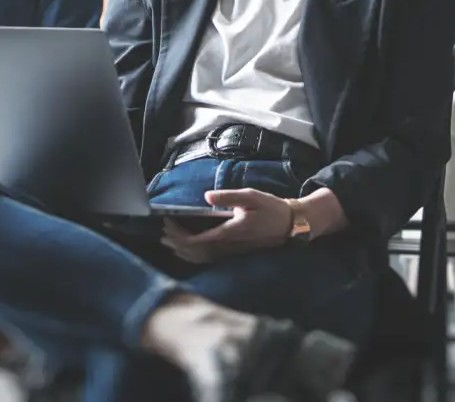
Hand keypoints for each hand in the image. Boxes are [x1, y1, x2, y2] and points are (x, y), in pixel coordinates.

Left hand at [160, 189, 291, 263]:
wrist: (290, 225)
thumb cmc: (271, 208)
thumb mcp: (251, 196)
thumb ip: (228, 197)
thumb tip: (206, 196)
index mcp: (229, 233)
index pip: (195, 240)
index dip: (178, 234)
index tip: (168, 222)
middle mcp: (227, 247)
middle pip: (193, 252)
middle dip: (175, 243)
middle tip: (164, 231)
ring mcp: (230, 253)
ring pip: (199, 259)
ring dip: (182, 251)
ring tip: (169, 241)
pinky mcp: (234, 254)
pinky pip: (208, 259)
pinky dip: (193, 255)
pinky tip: (188, 249)